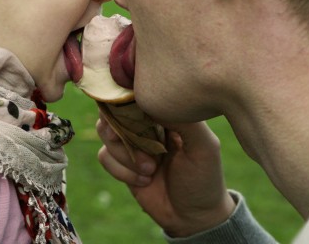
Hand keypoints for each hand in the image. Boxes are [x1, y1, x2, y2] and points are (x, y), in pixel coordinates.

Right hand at [97, 113, 235, 237]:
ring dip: (125, 154)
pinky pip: (104, 155)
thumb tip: (154, 102)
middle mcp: (146, 123)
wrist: (193, 217)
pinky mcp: (121, 162)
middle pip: (115, 108)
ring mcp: (131, 142)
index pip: (139, 93)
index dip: (130, 100)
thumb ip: (184, 121)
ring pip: (106, 132)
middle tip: (145, 149)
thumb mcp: (204, 147)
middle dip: (125, 130)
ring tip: (151, 169)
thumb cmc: (204, 178)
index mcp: (165, 112)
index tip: (136, 115)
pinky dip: (122, 170)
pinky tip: (144, 180)